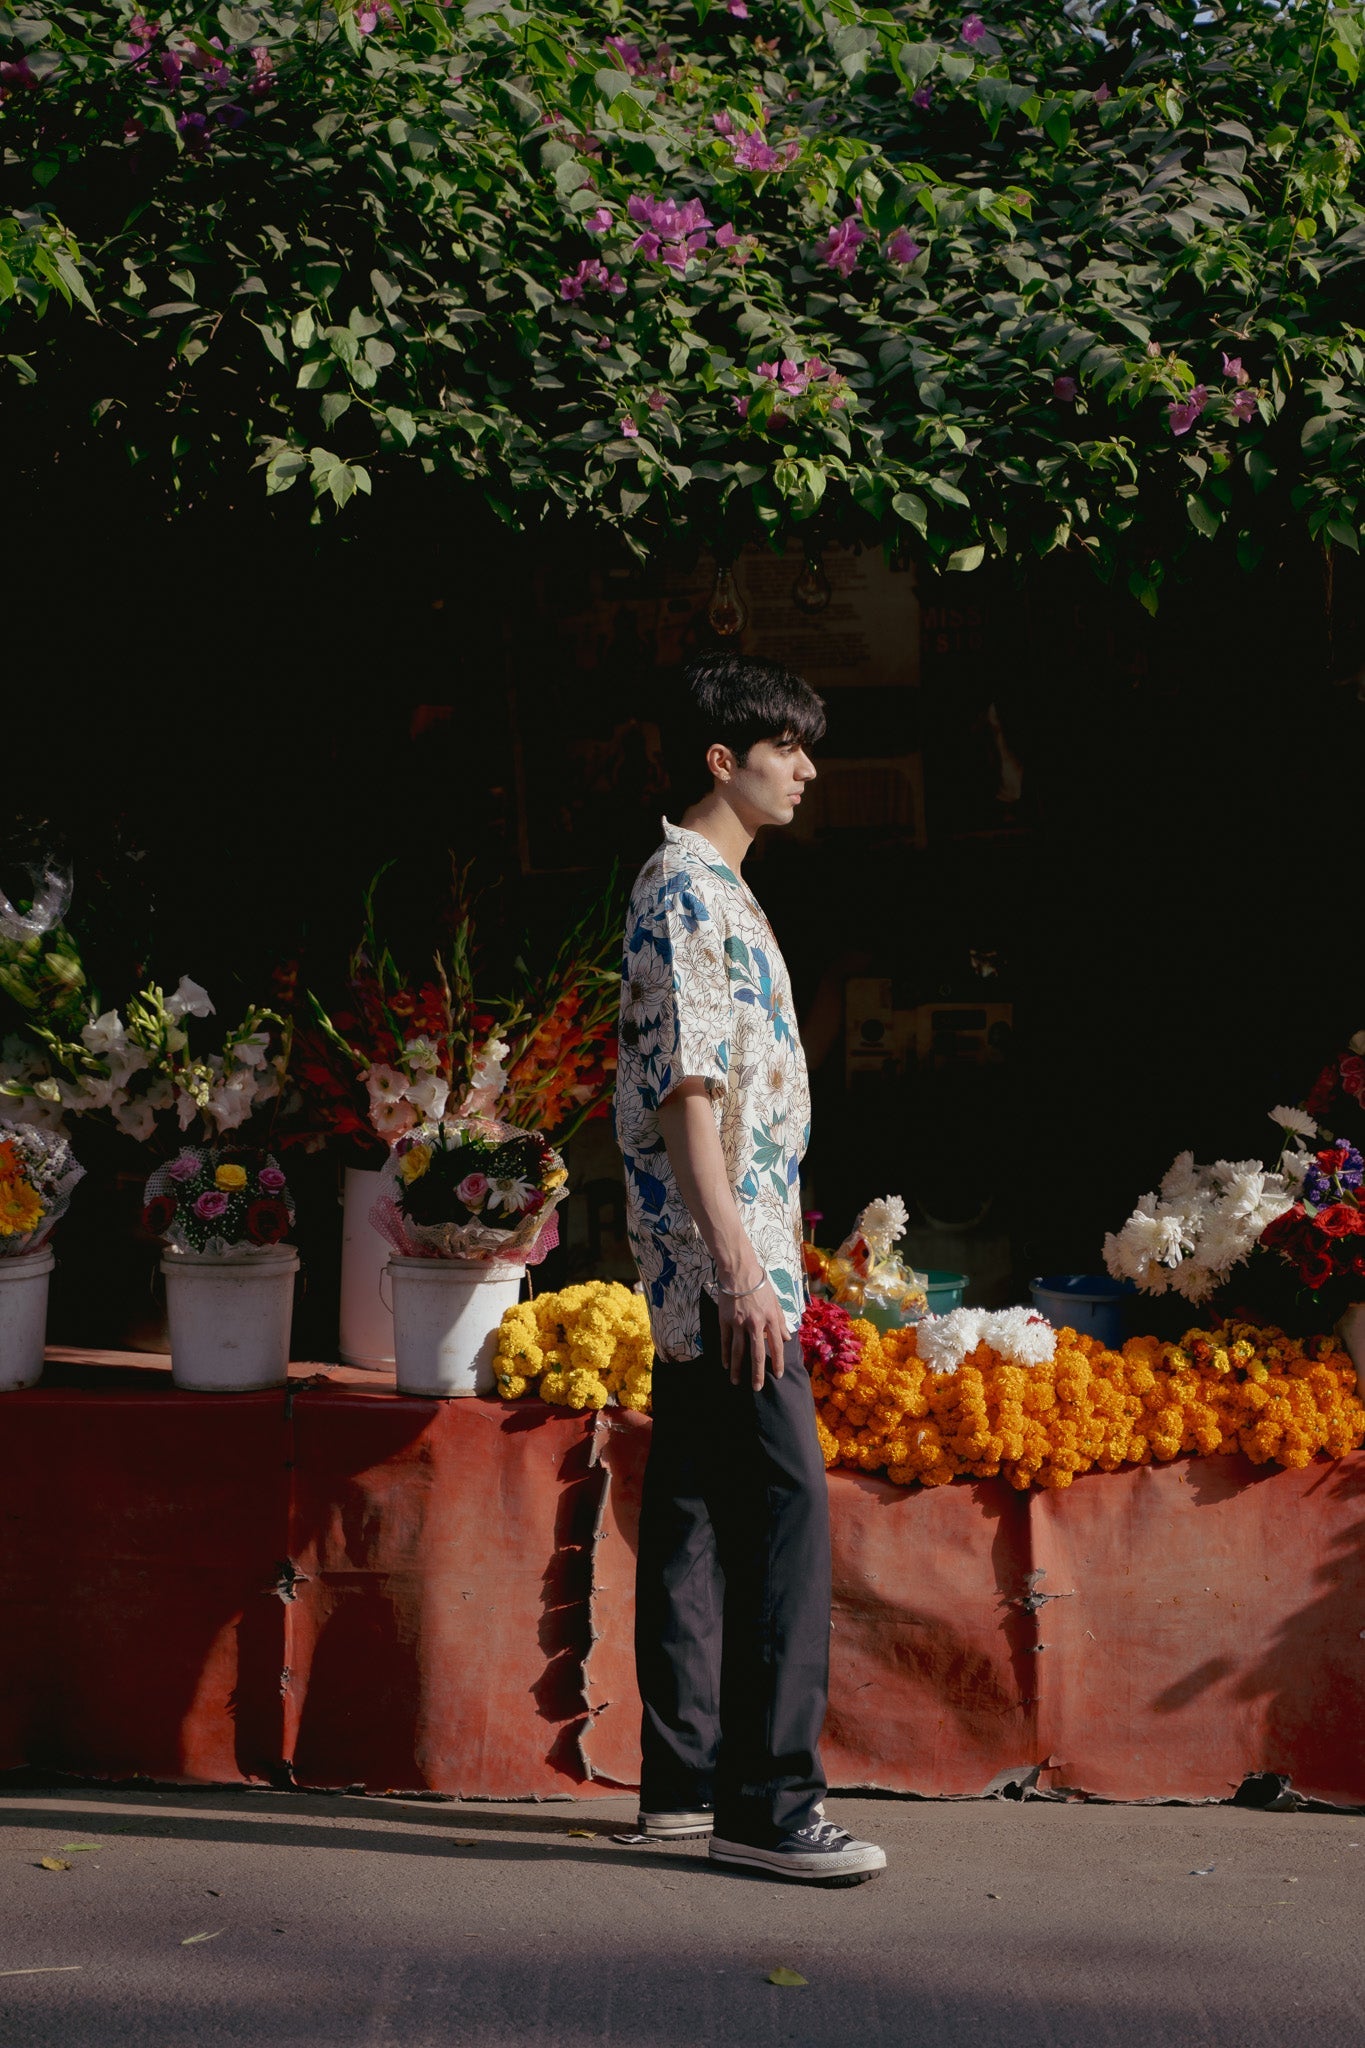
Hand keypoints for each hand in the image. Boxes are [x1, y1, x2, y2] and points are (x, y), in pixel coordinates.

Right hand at [718, 1277, 787, 1391]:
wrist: (738, 1270)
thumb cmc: (759, 1284)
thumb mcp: (775, 1301)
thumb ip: (781, 1321)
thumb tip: (787, 1338)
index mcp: (770, 1318)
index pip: (776, 1345)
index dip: (778, 1362)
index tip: (778, 1375)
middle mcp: (755, 1323)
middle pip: (757, 1353)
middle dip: (757, 1373)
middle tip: (757, 1388)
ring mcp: (738, 1322)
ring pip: (738, 1351)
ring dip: (738, 1368)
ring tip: (737, 1382)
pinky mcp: (725, 1319)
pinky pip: (726, 1341)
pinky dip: (725, 1354)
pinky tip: (726, 1365)